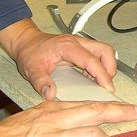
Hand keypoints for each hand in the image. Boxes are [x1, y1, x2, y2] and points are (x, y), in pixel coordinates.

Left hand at [0, 19, 117, 98]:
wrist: (26, 42)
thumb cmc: (30, 52)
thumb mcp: (32, 69)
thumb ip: (41, 82)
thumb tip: (51, 94)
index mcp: (67, 46)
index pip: (92, 60)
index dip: (102, 75)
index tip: (107, 88)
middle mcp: (77, 43)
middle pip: (105, 50)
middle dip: (110, 68)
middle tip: (105, 84)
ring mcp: (80, 45)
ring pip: (104, 51)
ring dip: (106, 67)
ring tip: (99, 83)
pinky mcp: (80, 50)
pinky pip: (97, 57)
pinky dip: (98, 68)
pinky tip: (91, 79)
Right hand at [0, 101, 136, 136]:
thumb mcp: (28, 125)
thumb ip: (49, 130)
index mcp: (51, 110)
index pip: (87, 104)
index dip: (109, 106)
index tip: (125, 106)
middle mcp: (56, 119)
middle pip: (97, 111)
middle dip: (122, 112)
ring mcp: (56, 136)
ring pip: (96, 136)